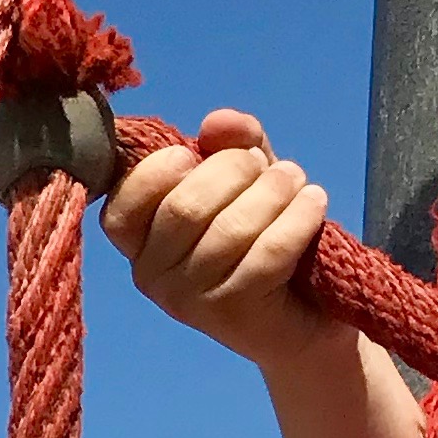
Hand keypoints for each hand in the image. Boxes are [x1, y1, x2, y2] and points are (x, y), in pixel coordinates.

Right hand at [99, 107, 331, 369]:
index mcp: (139, 243)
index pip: (123, 204)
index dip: (159, 170)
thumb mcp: (246, 180)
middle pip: (184, 206)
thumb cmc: (264, 238)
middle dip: (237, 171)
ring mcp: (188, 301)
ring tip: (299, 185)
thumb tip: (218, 122)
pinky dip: (298, 219)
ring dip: (276, 193)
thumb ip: (230, 146)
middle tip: (273, 170)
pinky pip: (266, 253)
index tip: (196, 155)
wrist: (306, 315)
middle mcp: (151, 276)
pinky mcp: (231, 315)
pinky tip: (314, 204)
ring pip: (230, 228)